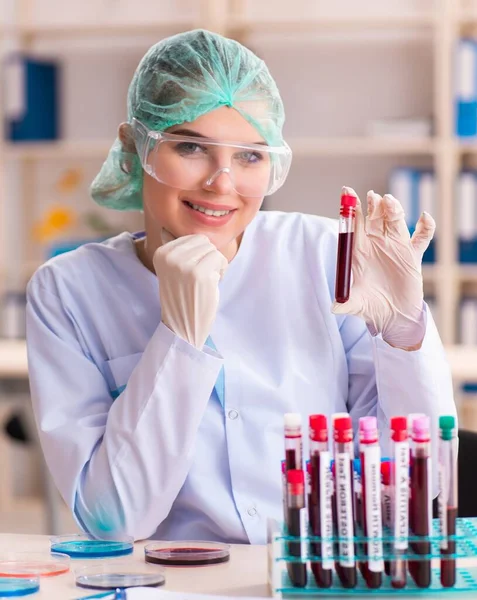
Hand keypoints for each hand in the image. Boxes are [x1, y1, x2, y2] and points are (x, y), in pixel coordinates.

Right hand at [153, 230, 228, 348]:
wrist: (183, 326)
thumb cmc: (182, 297)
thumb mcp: (172, 270)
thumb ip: (173, 250)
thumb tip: (166, 229)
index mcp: (161, 252)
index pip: (193, 237)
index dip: (199, 255)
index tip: (189, 274)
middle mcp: (169, 256)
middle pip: (204, 241)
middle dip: (208, 259)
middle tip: (199, 279)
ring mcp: (184, 265)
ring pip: (213, 250)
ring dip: (215, 266)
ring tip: (203, 283)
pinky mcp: (200, 274)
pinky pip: (221, 259)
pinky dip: (221, 272)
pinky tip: (210, 286)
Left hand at [332, 188, 434, 349]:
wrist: (392, 316)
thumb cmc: (370, 307)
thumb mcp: (356, 305)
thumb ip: (345, 304)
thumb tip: (334, 307)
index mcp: (358, 252)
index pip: (353, 225)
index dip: (350, 209)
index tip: (347, 192)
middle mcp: (376, 244)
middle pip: (374, 218)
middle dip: (372, 205)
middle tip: (372, 196)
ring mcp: (395, 247)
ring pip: (394, 222)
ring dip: (393, 210)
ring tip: (389, 202)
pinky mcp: (412, 255)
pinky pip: (421, 237)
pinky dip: (425, 226)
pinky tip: (424, 218)